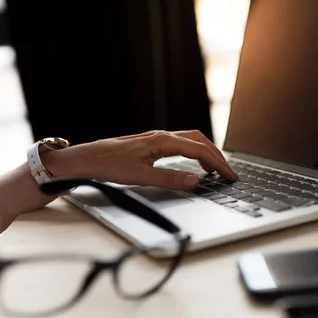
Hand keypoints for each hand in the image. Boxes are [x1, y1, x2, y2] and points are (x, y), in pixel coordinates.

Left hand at [45, 130, 238, 189]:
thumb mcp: (141, 177)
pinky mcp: (152, 143)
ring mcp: (157, 137)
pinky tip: (194, 163)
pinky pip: (181, 143)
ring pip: (191, 140)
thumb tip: (195, 182)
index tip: (230, 176)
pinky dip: (194, 152)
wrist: (88, 158)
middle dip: (217, 156)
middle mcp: (162, 135)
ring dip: (207, 152)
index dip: (218, 164)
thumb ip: (170, 180)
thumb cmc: (109, 165)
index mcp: (162, 141)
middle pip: (199, 141)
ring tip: (216, 170)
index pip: (200, 151)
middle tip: (229, 173)